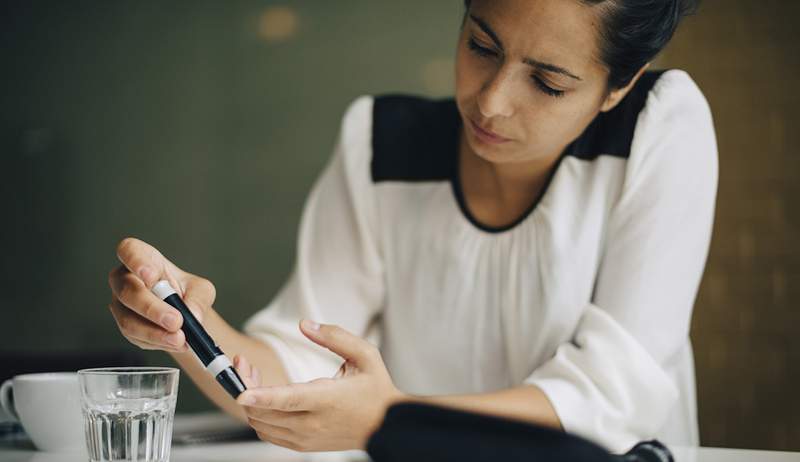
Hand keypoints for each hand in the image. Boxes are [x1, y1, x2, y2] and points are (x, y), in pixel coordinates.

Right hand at [108, 237, 215, 352]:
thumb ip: (198, 299)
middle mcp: (125, 279)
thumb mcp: (201, 290)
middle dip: (152, 309)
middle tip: (176, 320)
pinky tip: (174, 343)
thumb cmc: (187, 292)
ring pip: (129, 320)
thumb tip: (192, 315)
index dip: (136, 261)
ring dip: (155, 332)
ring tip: (179, 338)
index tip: (151, 276)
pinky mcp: (125, 326)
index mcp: (143, 258)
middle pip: (128, 291)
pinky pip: (136, 337)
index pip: (129, 251)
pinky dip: (157, 342)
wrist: (184, 315)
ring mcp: (121, 304)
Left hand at [236, 320, 404, 451]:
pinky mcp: (302, 446)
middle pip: (266, 412)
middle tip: (242, 364)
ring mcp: (306, 438)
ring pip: (262, 424)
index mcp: (328, 400)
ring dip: (249, 402)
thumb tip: (305, 325)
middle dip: (245, 386)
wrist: (387, 426)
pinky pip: (268, 434)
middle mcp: (314, 423)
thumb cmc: (376, 390)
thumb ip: (334, 337)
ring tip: (251, 378)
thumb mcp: (364, 355)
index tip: (241, 393)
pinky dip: (258, 417)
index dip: (262, 396)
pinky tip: (263, 398)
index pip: (289, 400)